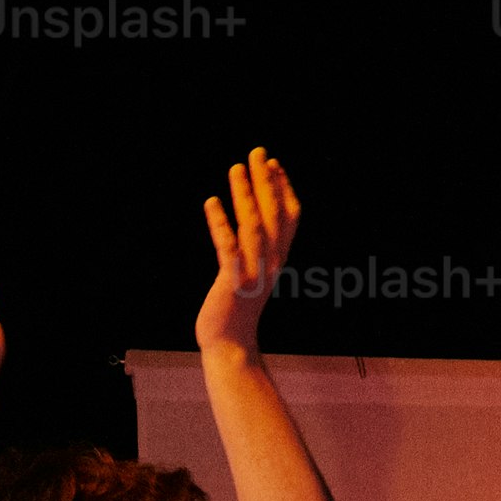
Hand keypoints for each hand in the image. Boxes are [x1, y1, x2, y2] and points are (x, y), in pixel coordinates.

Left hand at [194, 147, 298, 355]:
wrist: (232, 348)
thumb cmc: (237, 312)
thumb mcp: (252, 277)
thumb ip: (255, 254)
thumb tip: (252, 227)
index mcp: (278, 259)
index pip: (290, 217)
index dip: (284, 188)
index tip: (273, 163)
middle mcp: (272, 262)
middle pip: (275, 214)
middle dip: (266, 181)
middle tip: (257, 151)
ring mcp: (254, 272)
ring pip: (254, 225)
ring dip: (245, 194)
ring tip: (235, 167)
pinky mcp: (234, 282)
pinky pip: (228, 248)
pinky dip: (220, 224)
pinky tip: (211, 202)